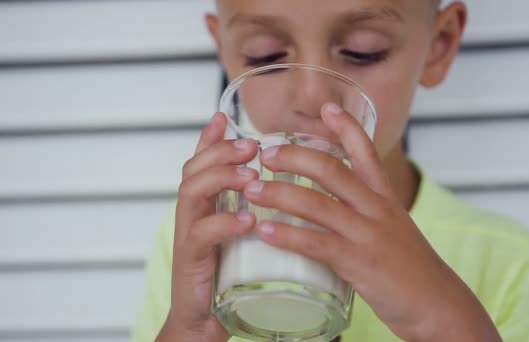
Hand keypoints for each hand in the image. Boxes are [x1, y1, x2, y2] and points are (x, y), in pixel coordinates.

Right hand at [157, 113, 258, 341]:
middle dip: (220, 151)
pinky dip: (226, 222)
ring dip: (222, 178)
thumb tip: (273, 186)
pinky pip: (203, 234)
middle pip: (194, 169)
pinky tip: (248, 219)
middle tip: (250, 146)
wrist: (204, 320)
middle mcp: (191, 215)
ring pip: (193, 193)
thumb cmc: (225, 276)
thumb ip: (248, 208)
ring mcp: (188, 236)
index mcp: (204, 206)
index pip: (199, 163)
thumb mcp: (239, 234)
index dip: (209, 138)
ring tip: (250, 176)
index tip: (224, 117)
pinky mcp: (191, 260)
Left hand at [242, 103, 500, 341]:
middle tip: (266, 154)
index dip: (347, 127)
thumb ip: (366, 215)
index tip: (327, 107)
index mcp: (385, 198)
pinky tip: (265, 230)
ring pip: (318, 204)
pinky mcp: (360, 263)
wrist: (439, 305)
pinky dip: (288, 235)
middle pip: (332, 170)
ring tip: (252, 189)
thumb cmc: (411, 270)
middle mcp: (377, 209)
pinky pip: (317, 243)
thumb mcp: (394, 229)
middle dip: (295, 157)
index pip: (367, 152)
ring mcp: (368, 234)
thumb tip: (332, 209)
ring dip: (280, 193)